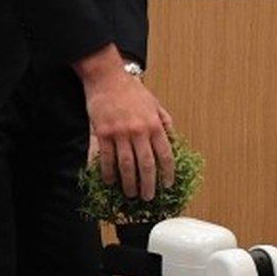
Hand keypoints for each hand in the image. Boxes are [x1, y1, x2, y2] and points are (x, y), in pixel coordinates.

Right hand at [76, 46, 173, 201]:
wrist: (107, 78)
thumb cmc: (131, 90)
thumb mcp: (154, 103)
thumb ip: (164, 122)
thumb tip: (173, 140)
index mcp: (154, 124)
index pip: (165, 154)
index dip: (168, 173)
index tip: (168, 185)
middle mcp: (139, 131)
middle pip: (146, 165)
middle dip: (148, 185)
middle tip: (148, 197)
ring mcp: (120, 133)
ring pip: (127, 165)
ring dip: (129, 183)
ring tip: (130, 194)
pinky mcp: (103, 134)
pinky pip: (107, 159)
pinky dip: (108, 173)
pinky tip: (110, 181)